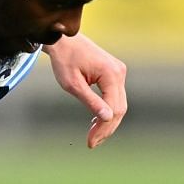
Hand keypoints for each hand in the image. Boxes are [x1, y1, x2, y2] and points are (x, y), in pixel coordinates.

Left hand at [45, 33, 127, 148]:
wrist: (63, 41)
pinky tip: (95, 122)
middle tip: (92, 143)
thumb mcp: (73, 84)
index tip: (90, 142)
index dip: (103, 128)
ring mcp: (119, 72)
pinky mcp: (114, 74)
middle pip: (119, 108)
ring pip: (119, 105)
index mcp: (111, 74)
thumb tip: (107, 118)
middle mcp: (119, 72)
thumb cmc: (64, 60)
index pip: (114, 108)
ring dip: (107, 122)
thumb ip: (91, 101)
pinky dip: (107, 111)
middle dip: (106, 128)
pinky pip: (115, 97)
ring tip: (93, 136)